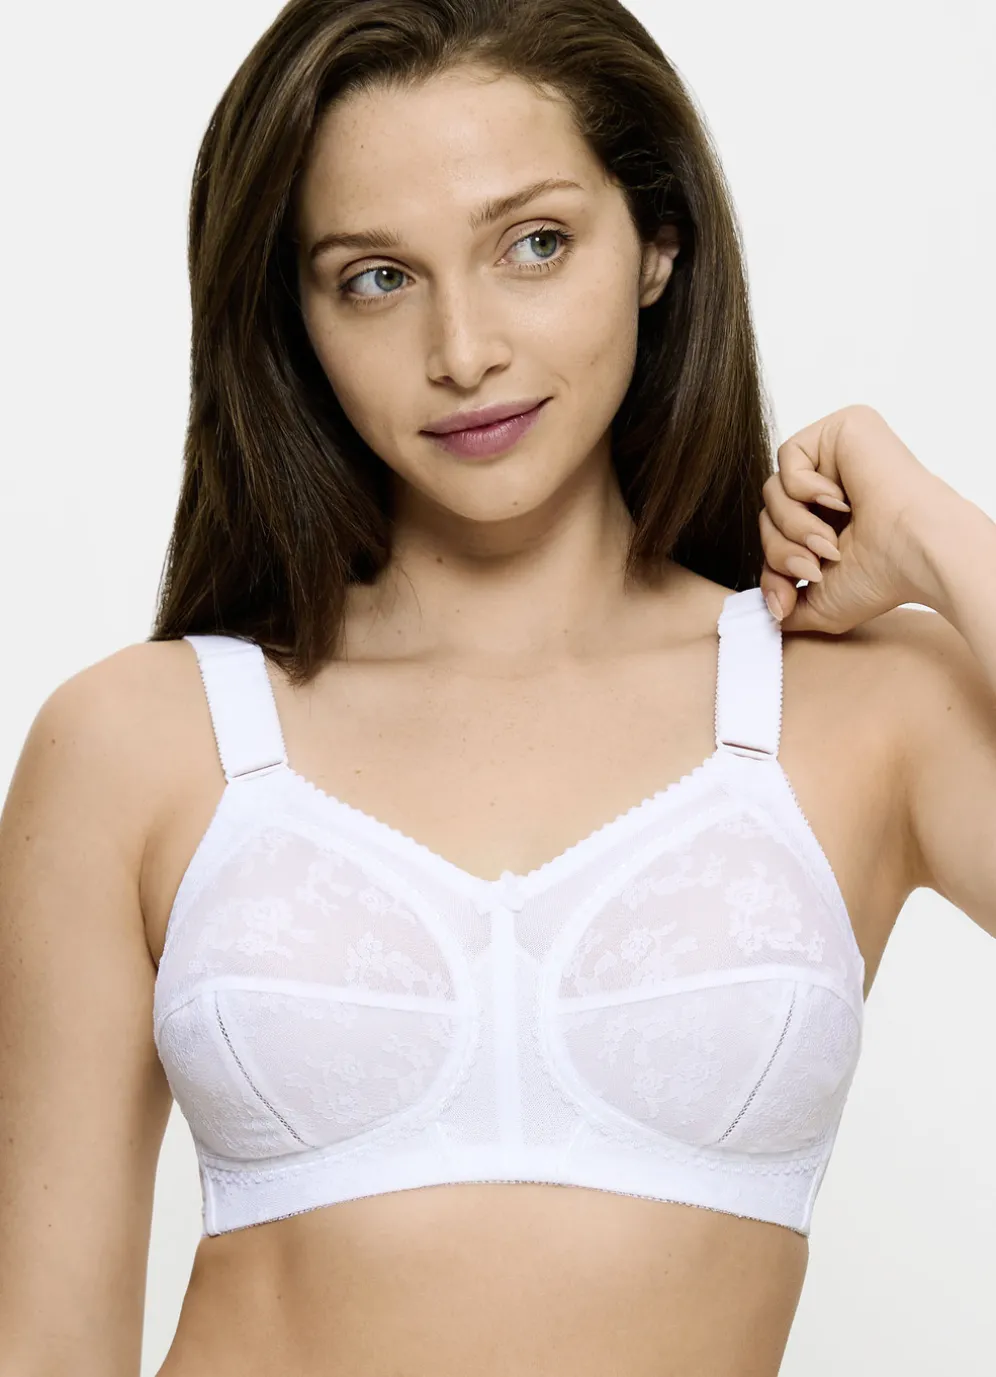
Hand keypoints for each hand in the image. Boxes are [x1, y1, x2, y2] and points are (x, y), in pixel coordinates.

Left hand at [759, 403, 951, 633]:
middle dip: (781, 551)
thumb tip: (769, 606)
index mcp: (832, 519)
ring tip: (830, 543)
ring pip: (774, 489)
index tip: (788, 600)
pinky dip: (805, 487)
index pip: (775, 535)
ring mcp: (838, 455)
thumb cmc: (881, 577)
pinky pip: (789, 457)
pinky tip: (842, 500)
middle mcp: (834, 484)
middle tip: (815, 568)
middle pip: (769, 513)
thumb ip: (787, 598)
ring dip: (794, 525)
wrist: (915, 552)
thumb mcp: (821, 602)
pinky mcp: (842, 428)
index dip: (773, 567)